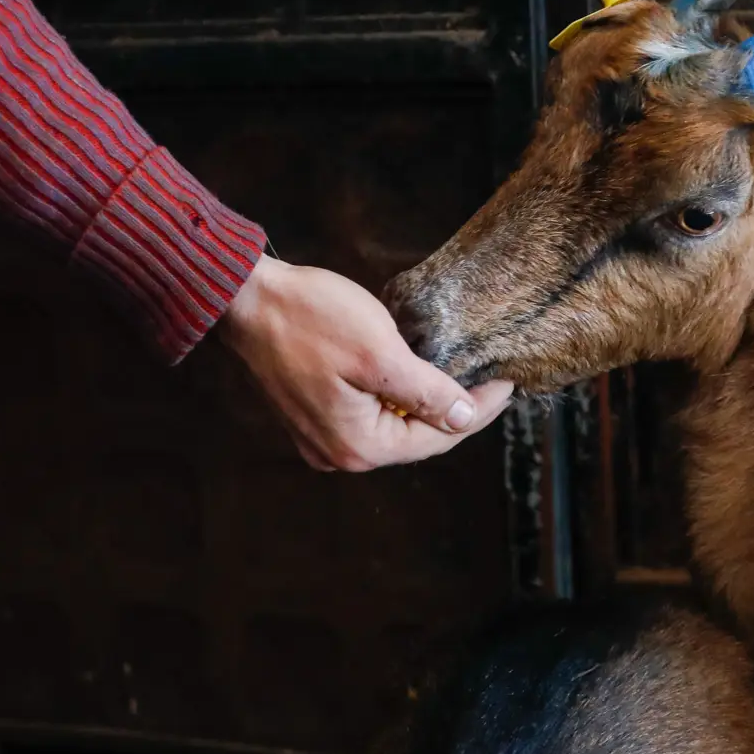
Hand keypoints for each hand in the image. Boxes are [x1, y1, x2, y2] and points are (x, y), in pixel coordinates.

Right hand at [216, 255, 515, 471]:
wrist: (246, 299)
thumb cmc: (310, 318)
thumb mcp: (380, 353)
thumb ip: (426, 393)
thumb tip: (463, 418)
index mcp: (358, 446)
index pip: (438, 438)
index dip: (478, 411)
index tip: (507, 382)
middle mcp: (338, 454)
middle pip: (417, 438)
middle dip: (454, 410)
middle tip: (488, 377)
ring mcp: (321, 438)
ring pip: (394, 426)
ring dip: (425, 402)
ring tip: (459, 372)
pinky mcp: (312, 416)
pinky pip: (369, 414)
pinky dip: (395, 397)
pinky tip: (413, 372)